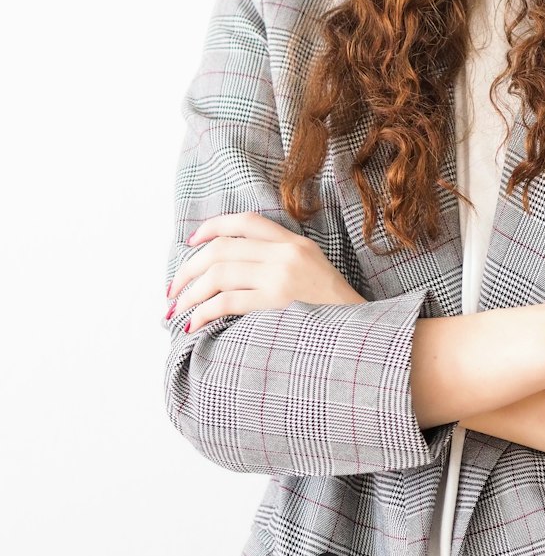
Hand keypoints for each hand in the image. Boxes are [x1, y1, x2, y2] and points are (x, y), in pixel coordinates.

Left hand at [165, 211, 366, 332]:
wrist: (360, 334)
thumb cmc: (333, 311)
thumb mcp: (314, 271)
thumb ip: (281, 261)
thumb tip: (232, 268)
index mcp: (295, 243)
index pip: (246, 221)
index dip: (212, 227)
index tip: (192, 241)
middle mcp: (286, 253)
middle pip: (222, 248)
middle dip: (188, 268)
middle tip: (173, 289)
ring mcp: (281, 277)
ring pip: (218, 273)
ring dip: (190, 293)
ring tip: (178, 310)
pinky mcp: (275, 303)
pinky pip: (226, 301)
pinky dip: (203, 312)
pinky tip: (193, 325)